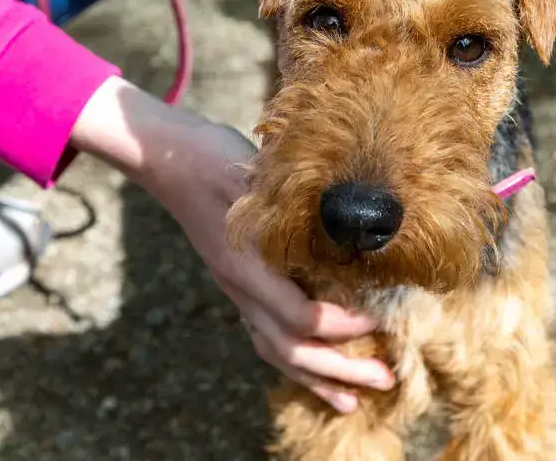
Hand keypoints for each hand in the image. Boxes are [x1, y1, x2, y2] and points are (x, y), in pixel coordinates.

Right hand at [71, 77, 395, 411]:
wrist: (168, 157)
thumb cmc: (212, 157)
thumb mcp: (254, 172)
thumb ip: (291, 199)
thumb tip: (349, 214)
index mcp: (246, 265)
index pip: (299, 316)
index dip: (342, 326)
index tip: (380, 320)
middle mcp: (241, 287)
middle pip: (292, 348)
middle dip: (340, 370)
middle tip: (387, 381)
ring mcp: (237, 290)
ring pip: (276, 351)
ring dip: (318, 378)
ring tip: (354, 399)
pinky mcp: (239, 285)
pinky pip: (266, 336)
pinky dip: (295, 359)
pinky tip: (317, 369)